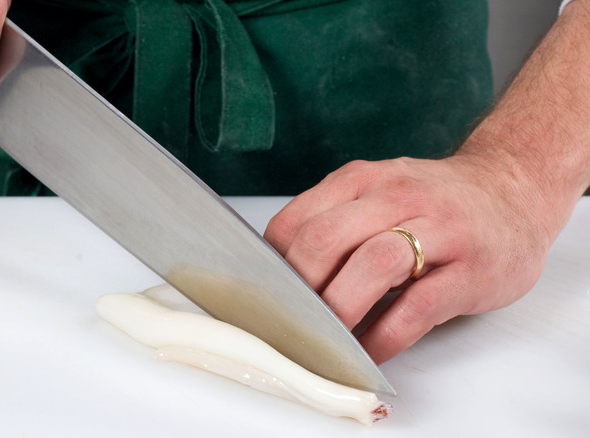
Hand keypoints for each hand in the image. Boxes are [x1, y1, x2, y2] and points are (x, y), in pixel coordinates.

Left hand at [264, 155, 553, 363]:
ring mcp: (439, 229)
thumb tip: (277, 277)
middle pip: (326, 240)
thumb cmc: (432, 203)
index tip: (265, 299)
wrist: (513, 190)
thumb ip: (332, 223)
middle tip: (290, 324)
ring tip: (325, 341)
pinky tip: (369, 352)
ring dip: (339, 311)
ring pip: (373, 265)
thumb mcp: (375, 194)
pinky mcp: (472, 269)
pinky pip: (419, 307)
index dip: (271, 267)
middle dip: (299, 290)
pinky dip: (386, 336)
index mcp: (361, 180)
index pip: (295, 221)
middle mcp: (396, 195)